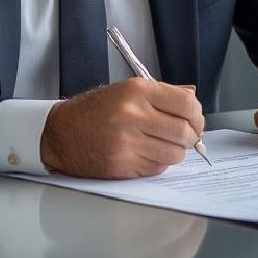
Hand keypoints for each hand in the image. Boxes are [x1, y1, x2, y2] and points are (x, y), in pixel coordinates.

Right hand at [40, 78, 203, 178]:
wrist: (60, 133)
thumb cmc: (94, 110)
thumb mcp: (127, 90)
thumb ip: (162, 93)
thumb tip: (192, 97)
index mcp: (137, 91)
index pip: (186, 104)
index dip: (197, 114)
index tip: (196, 119)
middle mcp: (133, 115)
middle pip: (184, 131)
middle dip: (192, 136)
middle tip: (188, 136)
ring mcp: (127, 142)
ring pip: (174, 153)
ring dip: (176, 152)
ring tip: (166, 145)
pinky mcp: (123, 165)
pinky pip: (157, 168)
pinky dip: (159, 163)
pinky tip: (148, 153)